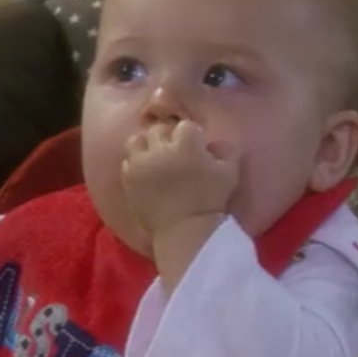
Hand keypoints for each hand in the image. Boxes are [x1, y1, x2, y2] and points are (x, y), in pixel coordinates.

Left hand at [121, 120, 239, 239]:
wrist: (185, 230)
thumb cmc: (210, 201)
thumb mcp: (230, 174)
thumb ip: (227, 151)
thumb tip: (215, 143)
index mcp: (186, 144)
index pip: (186, 127)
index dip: (193, 136)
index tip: (196, 149)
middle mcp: (160, 149)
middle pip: (159, 130)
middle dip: (168, 138)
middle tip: (175, 153)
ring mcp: (141, 163)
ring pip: (137, 140)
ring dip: (146, 146)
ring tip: (155, 158)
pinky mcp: (128, 178)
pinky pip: (127, 161)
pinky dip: (136, 164)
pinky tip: (146, 174)